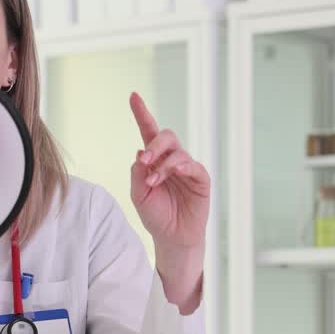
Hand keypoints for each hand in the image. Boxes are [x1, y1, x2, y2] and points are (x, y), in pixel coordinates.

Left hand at [128, 92, 210, 313]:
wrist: (171, 239)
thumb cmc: (156, 216)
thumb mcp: (138, 195)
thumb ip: (137, 173)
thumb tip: (141, 151)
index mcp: (154, 161)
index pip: (148, 132)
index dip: (142, 113)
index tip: (133, 95)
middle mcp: (171, 160)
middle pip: (165, 136)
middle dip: (155, 144)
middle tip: (144, 159)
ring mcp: (187, 168)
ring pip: (177, 151)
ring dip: (163, 164)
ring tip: (153, 180)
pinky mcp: (201, 179)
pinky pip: (193, 166)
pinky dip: (180, 167)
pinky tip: (172, 173)